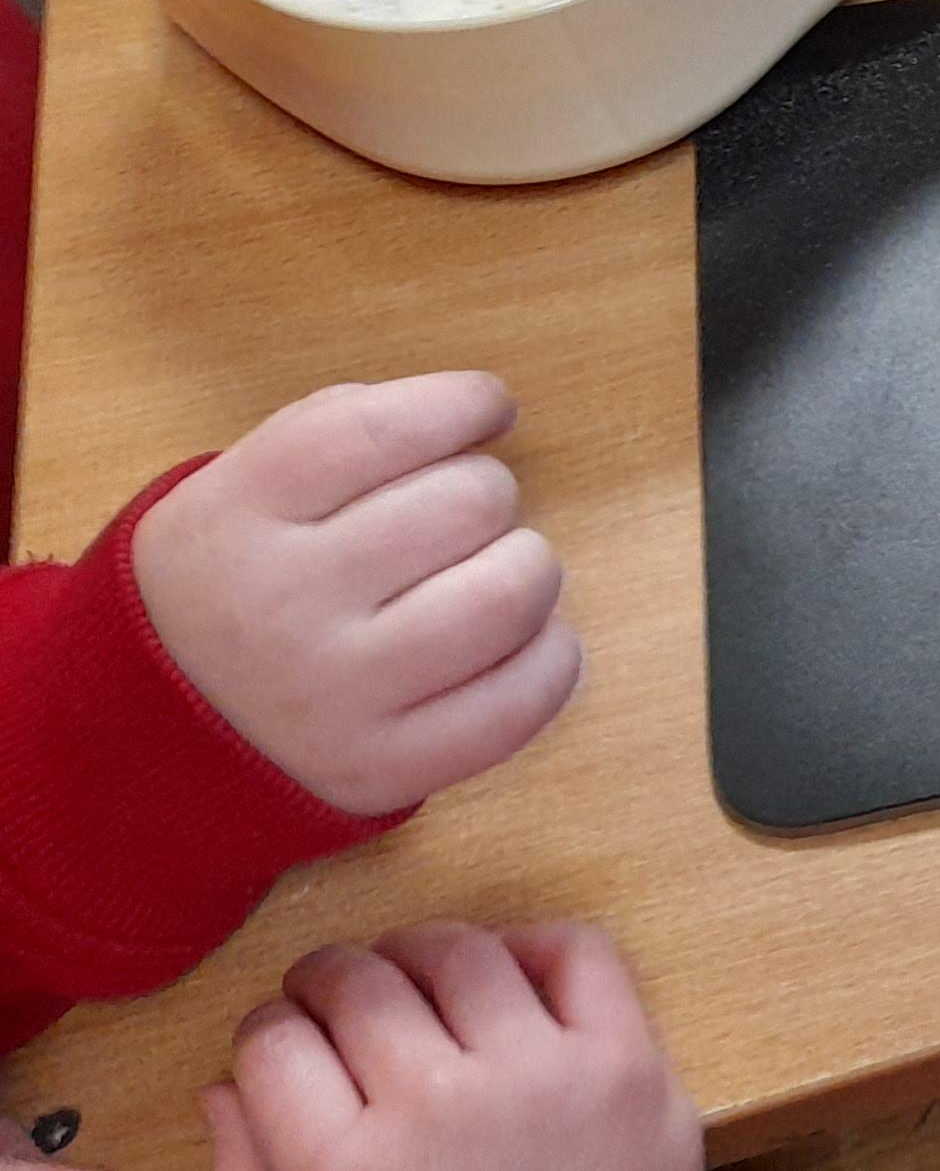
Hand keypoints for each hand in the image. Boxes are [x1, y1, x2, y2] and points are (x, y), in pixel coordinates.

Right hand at [132, 375, 581, 819]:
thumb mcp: (241, 484)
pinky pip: (520, 701)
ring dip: (529, 569)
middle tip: (463, 517)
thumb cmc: (243, 576)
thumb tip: (476, 410)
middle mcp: (280, 605)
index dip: (462, 403)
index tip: (488, 408)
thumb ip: (346, 429)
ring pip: (506, 597)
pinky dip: (550, 657)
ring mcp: (332, 695)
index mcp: (238, 514)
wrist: (157, 729)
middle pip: (466, 504)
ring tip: (496, 573)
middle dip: (489, 494)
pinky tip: (520, 641)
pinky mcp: (383, 766)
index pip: (381, 430)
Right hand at [206, 925, 743, 1170]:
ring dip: (417, 949)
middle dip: (326, 976)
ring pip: (457, 951)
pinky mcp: (623, 1057)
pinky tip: (505, 971)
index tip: (283, 1036)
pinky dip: (530, 941)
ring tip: (410, 972)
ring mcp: (538, 1072)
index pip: (271, 1040)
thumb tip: (223, 1081)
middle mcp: (435, 1105)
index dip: (266, 1028)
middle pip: (357, 981)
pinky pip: (574, 950)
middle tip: (333, 991)